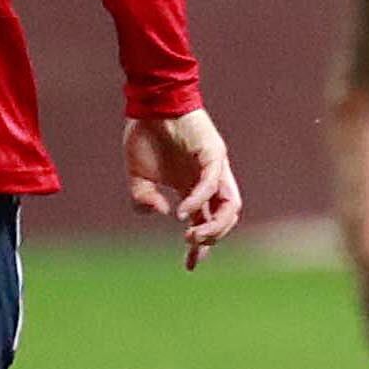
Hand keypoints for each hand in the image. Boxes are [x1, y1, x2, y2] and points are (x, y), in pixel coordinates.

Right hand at [125, 107, 242, 266]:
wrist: (148, 102)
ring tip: (192, 236)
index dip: (201, 246)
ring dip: (214, 225)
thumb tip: (159, 213)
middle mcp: (209, 181)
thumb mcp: (137, 176)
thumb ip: (142, 199)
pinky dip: (199, 201)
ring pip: (230, 205)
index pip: (205, 222)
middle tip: (190, 246)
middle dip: (212, 238)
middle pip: (226, 218)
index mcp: (193, 187)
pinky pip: (212, 183)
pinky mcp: (213, 152)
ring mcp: (215, 167)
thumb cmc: (145, 135)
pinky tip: (182, 213)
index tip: (190, 266)